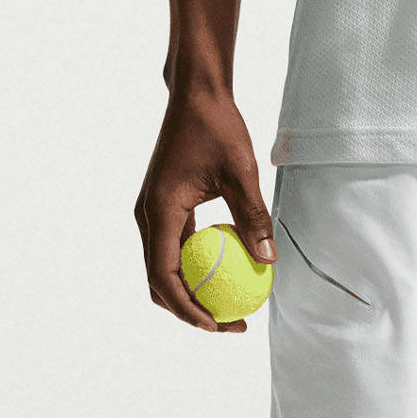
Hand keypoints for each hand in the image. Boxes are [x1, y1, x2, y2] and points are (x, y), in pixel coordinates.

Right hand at [134, 86, 278, 332]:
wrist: (197, 92)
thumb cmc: (218, 126)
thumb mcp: (241, 172)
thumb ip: (252, 216)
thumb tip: (268, 260)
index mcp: (160, 211)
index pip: (166, 277)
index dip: (188, 309)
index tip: (218, 325)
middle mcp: (148, 216)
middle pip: (159, 280)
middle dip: (189, 309)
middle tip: (228, 322)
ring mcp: (153, 210)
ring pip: (164, 265)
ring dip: (190, 288)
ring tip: (227, 301)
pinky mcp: (164, 203)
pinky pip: (173, 244)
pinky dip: (193, 263)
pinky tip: (224, 265)